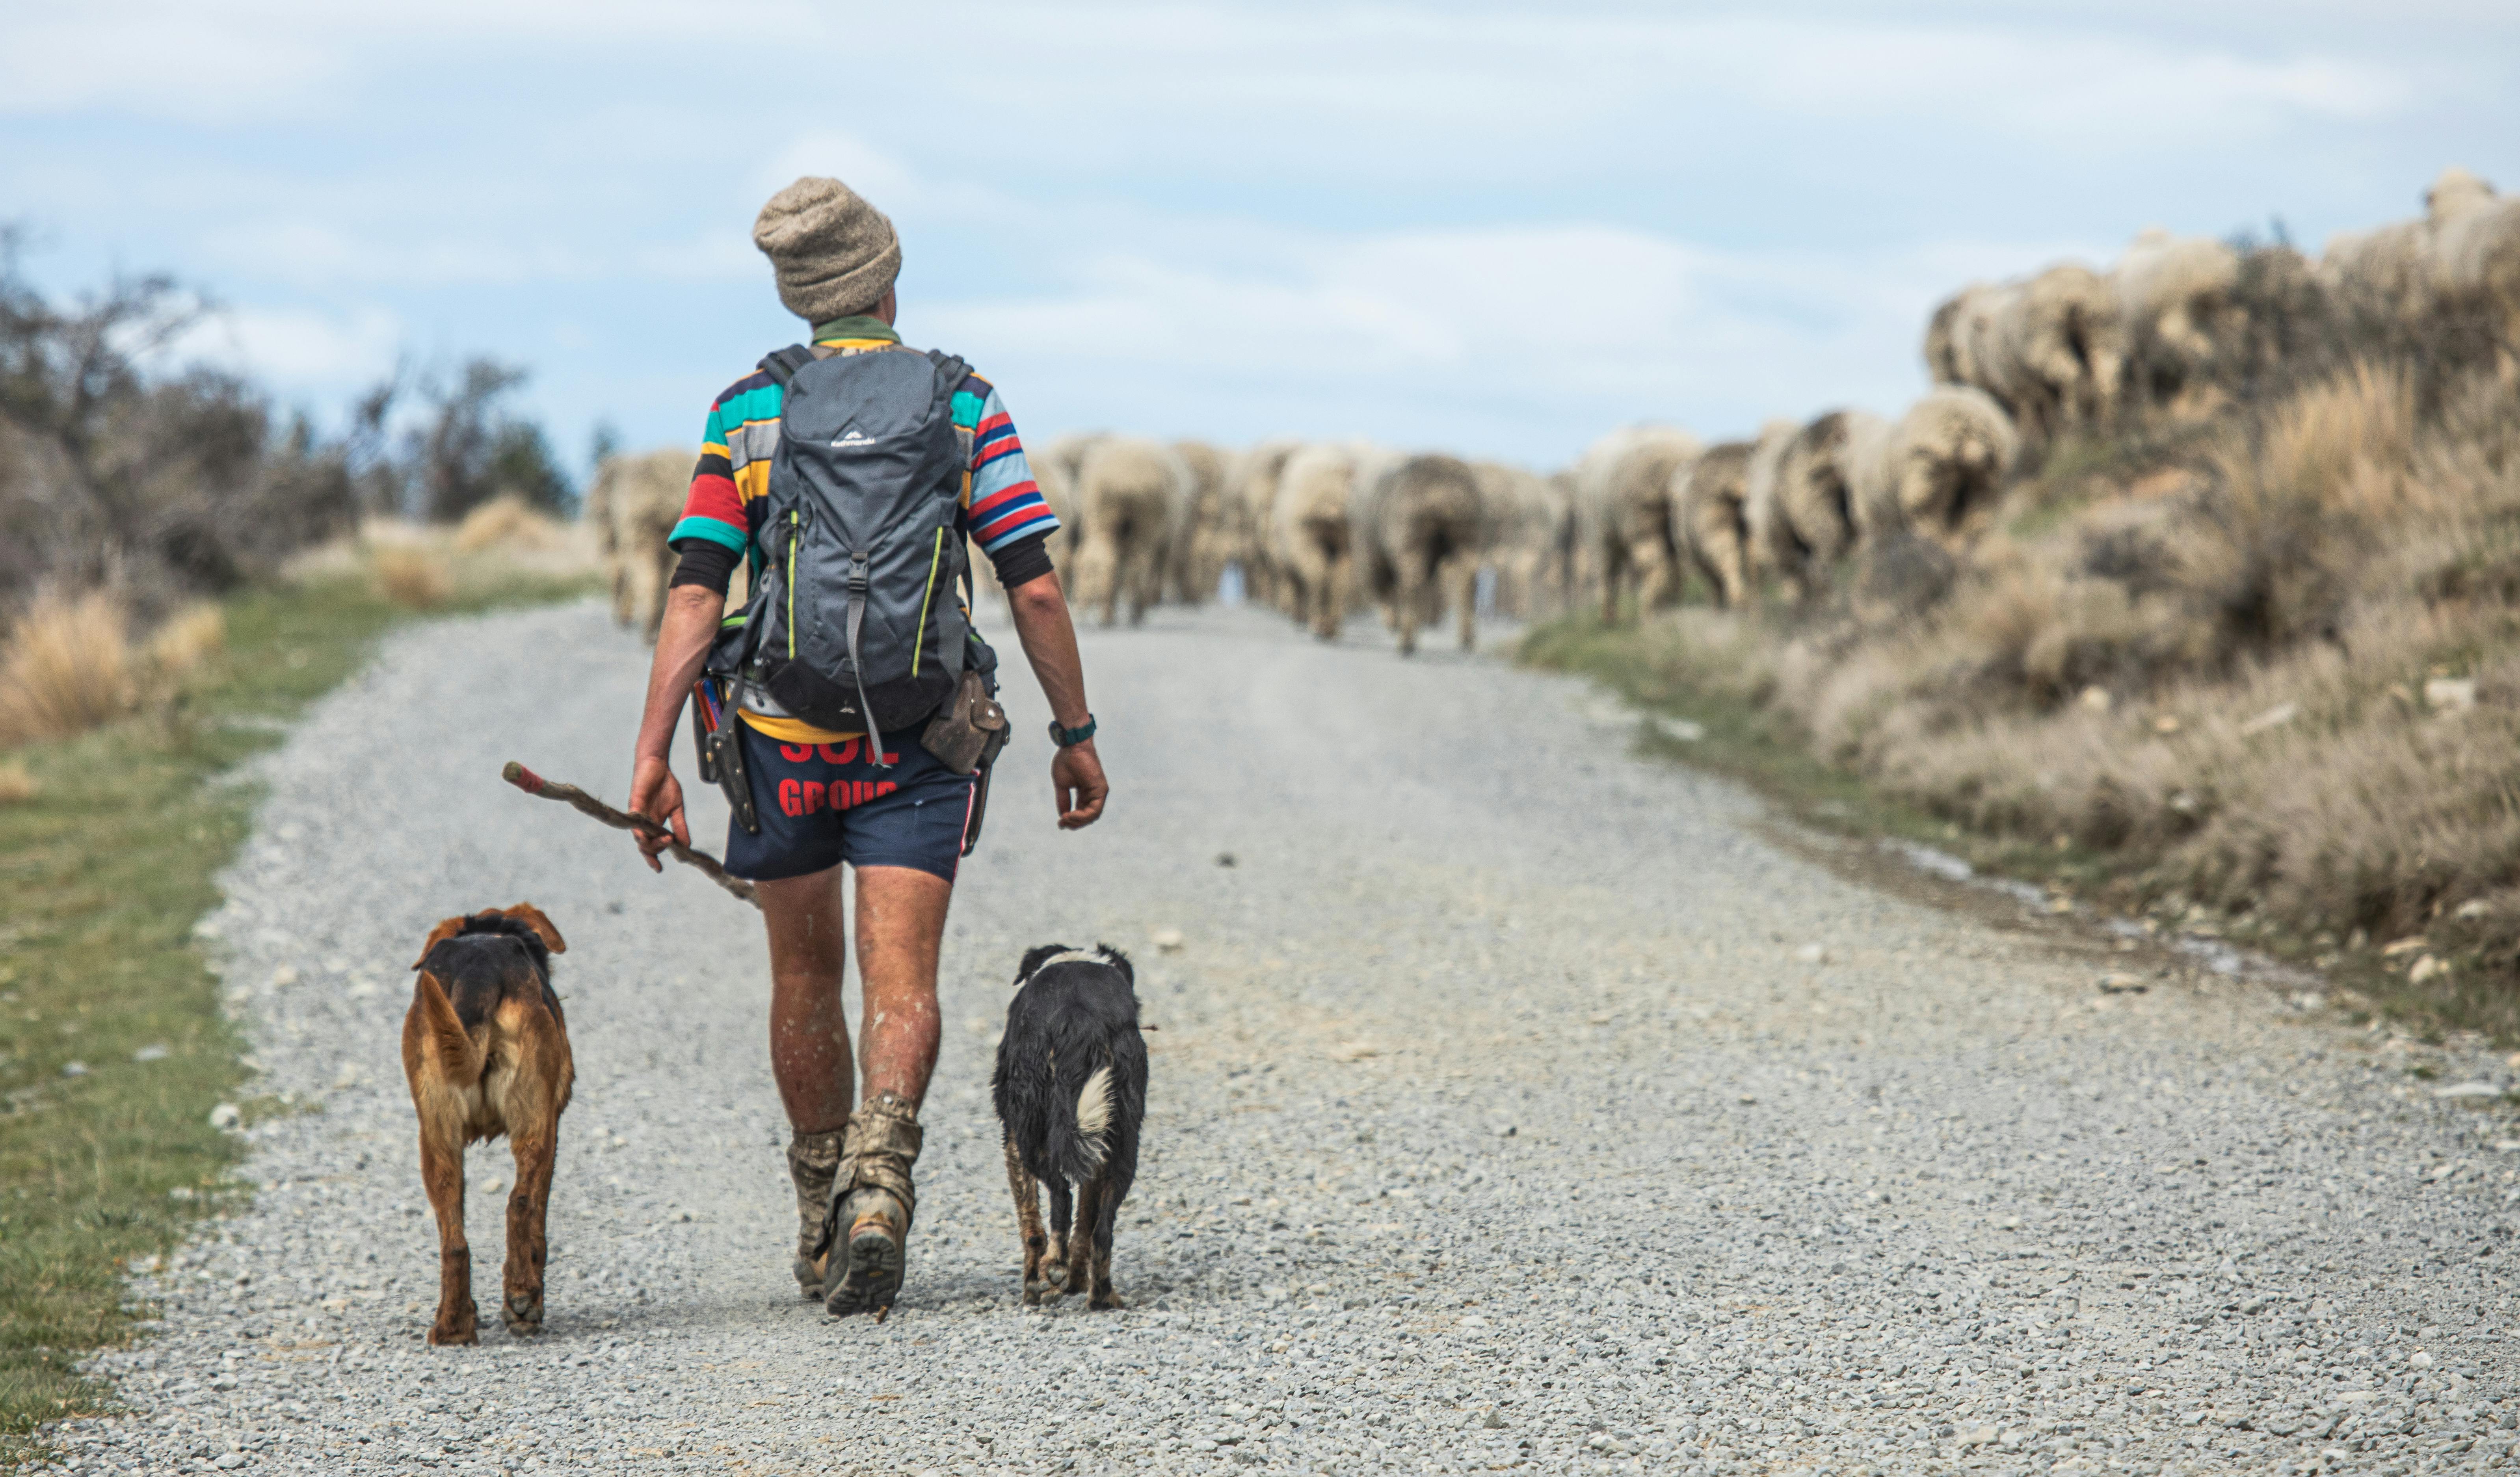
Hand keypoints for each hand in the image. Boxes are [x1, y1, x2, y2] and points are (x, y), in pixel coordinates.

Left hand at [627, 755, 689, 871]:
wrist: (657, 765)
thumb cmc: (665, 785)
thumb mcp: (676, 809)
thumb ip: (680, 826)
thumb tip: (686, 846)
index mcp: (653, 826)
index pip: (651, 846)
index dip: (652, 859)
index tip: (658, 869)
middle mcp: (643, 824)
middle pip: (645, 846)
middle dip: (656, 851)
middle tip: (670, 844)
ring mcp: (638, 815)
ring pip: (639, 837)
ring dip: (650, 843)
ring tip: (665, 841)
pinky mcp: (635, 803)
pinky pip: (633, 820)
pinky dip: (637, 830)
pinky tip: (641, 836)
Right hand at [1051, 739, 1106, 829]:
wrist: (1072, 746)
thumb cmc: (1067, 761)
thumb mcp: (1062, 785)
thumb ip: (1063, 800)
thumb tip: (1063, 816)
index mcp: (1086, 792)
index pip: (1082, 812)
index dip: (1071, 820)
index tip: (1060, 823)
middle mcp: (1094, 793)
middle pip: (1088, 816)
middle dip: (1075, 823)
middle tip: (1062, 824)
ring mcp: (1099, 792)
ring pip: (1092, 816)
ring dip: (1078, 821)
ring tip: (1066, 819)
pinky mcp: (1101, 789)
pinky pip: (1095, 810)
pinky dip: (1083, 815)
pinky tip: (1071, 815)